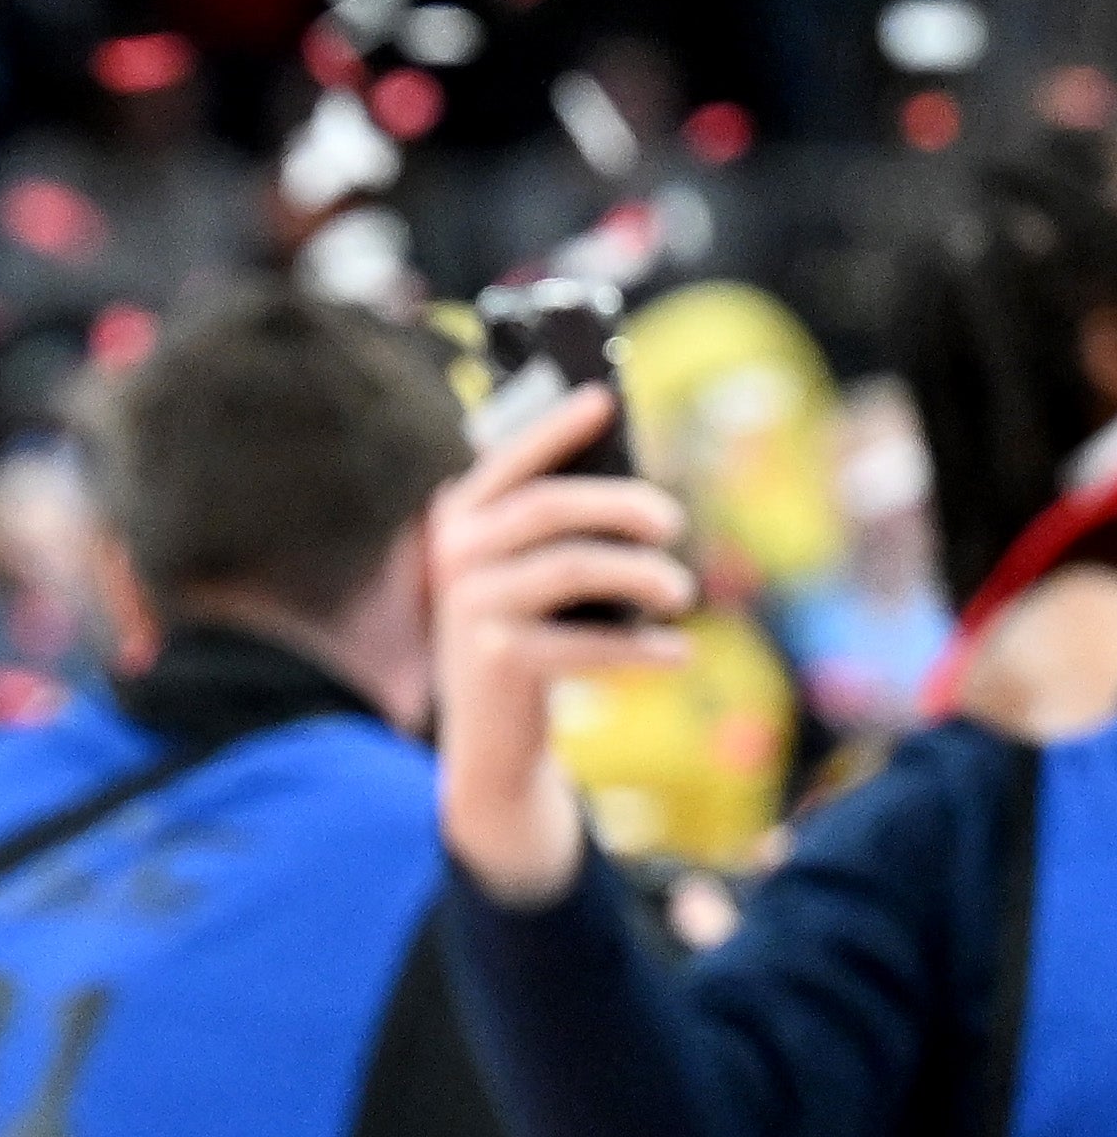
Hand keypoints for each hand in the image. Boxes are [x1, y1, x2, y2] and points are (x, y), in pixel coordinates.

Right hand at [431, 382, 694, 903]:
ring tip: (681, 591)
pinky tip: (677, 654)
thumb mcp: (532, 572)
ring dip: (641, 574)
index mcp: (458, 519)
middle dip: (622, 506)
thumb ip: (561, 527)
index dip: (555, 429)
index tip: (605, 401)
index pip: (509, 460)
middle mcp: (454, 555)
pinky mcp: (495, 659)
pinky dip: (642, 649)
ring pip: (573, 566)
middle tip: (674, 523)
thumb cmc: (529, 632)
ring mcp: (471, 607)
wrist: (489, 734)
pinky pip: (586, 641)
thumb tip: (638, 490)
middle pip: (549, 508)